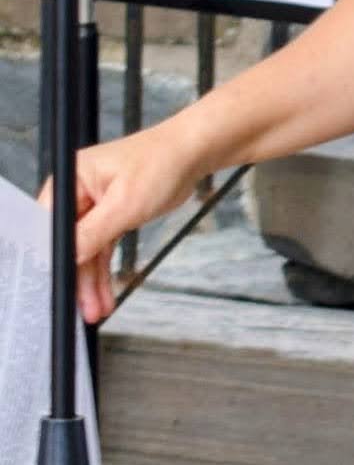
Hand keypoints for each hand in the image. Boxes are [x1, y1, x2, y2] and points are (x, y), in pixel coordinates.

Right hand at [49, 124, 209, 324]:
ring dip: (91, 282)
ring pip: (86, 252)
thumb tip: (68, 257)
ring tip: (95, 311)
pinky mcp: (110, 217)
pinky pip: (102, 250)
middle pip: (68, 244)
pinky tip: (104, 295)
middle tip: (82, 309)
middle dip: (76, 278)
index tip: (56, 285)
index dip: (50, 257)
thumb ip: (93, 232)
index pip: (49, 225)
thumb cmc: (161, 164)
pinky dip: (104, 272)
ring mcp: (92, 207)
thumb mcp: (125, 203)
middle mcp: (76, 194)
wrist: (192, 154)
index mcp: (69, 181)